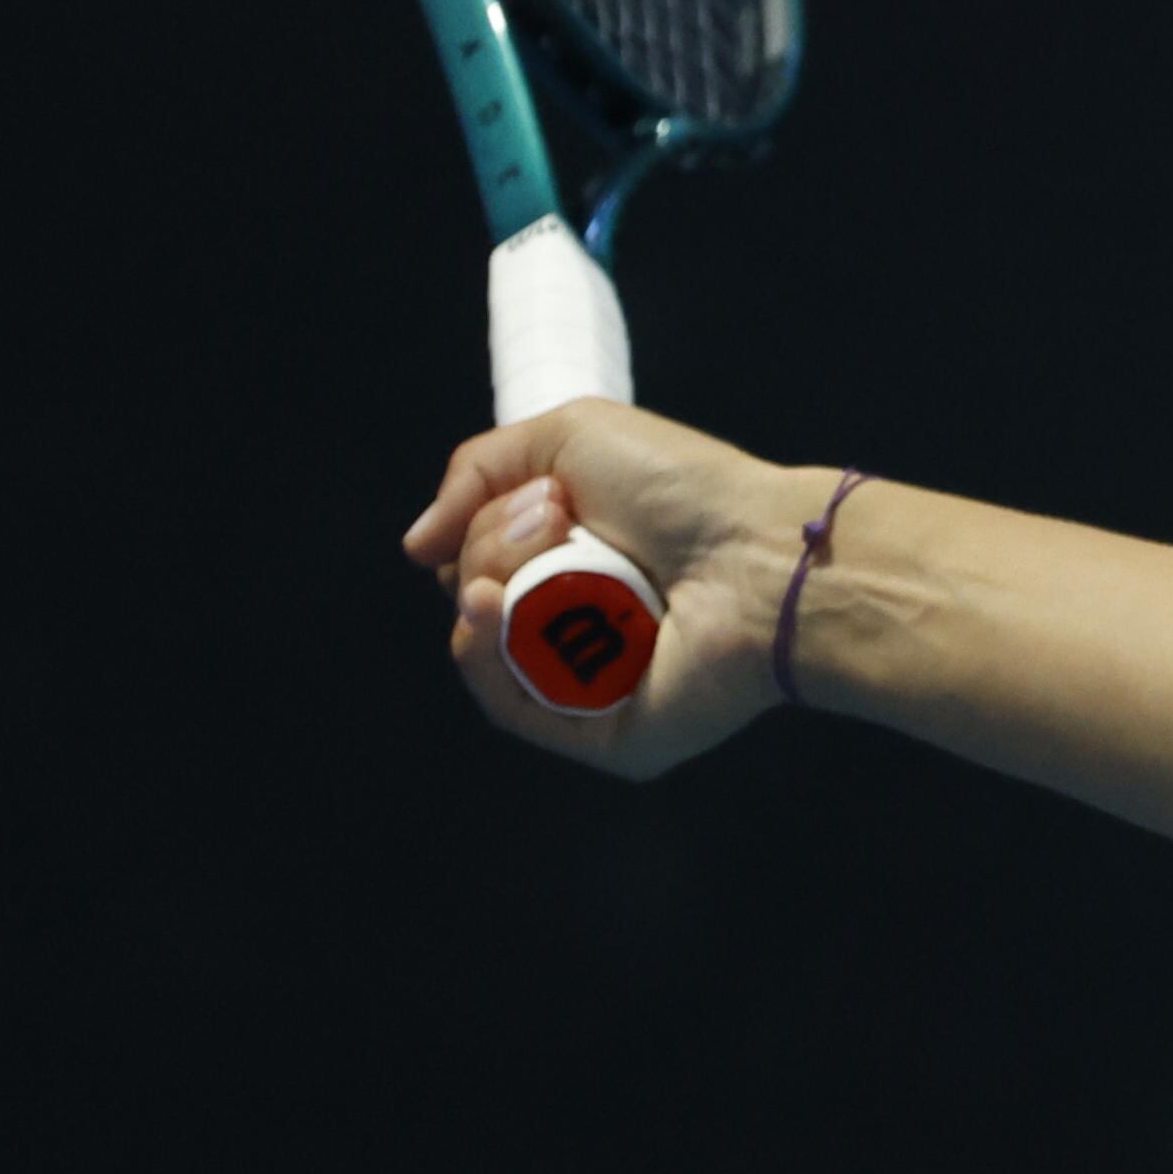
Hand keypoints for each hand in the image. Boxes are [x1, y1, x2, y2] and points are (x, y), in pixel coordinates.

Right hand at [402, 405, 833, 777]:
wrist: (756, 550)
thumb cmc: (683, 488)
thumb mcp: (569, 437)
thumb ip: (477, 471)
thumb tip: (416, 547)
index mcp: (579, 564)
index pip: (484, 565)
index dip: (482, 533)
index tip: (533, 498)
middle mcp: (580, 626)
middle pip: (477, 605)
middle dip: (490, 551)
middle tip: (552, 521)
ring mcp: (589, 686)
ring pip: (483, 655)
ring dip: (488, 595)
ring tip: (541, 552)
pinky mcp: (604, 736)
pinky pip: (513, 710)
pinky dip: (489, 657)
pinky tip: (495, 612)